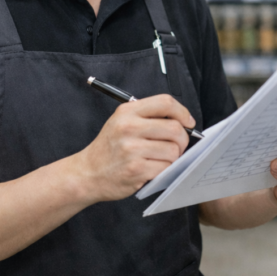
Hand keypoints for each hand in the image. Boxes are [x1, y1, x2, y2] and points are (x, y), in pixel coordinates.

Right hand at [77, 94, 193, 202]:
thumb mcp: (122, 122)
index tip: (188, 122)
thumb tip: (184, 121)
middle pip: (174, 128)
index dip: (182, 112)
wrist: (87, 173)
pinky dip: (165, 170)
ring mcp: (131, 149)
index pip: (165, 102)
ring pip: (173, 150)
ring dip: (173, 157)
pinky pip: (165, 168)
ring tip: (161, 159)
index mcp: (127, 111)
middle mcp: (129, 127)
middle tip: (178, 146)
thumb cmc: (110, 148)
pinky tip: (153, 169)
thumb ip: (149, 117)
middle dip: (183, 139)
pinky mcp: (135, 169)